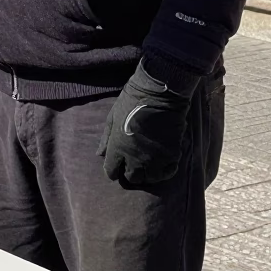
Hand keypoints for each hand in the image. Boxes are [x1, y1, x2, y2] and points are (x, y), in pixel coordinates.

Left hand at [97, 60, 191, 184]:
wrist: (159, 92)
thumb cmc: (132, 100)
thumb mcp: (112, 117)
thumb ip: (106, 139)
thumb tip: (100, 154)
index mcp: (117, 148)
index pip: (111, 172)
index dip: (114, 170)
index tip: (119, 165)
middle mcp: (134, 158)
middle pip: (131, 178)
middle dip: (131, 173)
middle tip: (135, 163)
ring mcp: (153, 158)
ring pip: (150, 178)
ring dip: (149, 173)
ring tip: (151, 164)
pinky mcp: (171, 154)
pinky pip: (167, 171)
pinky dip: (165, 170)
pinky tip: (164, 163)